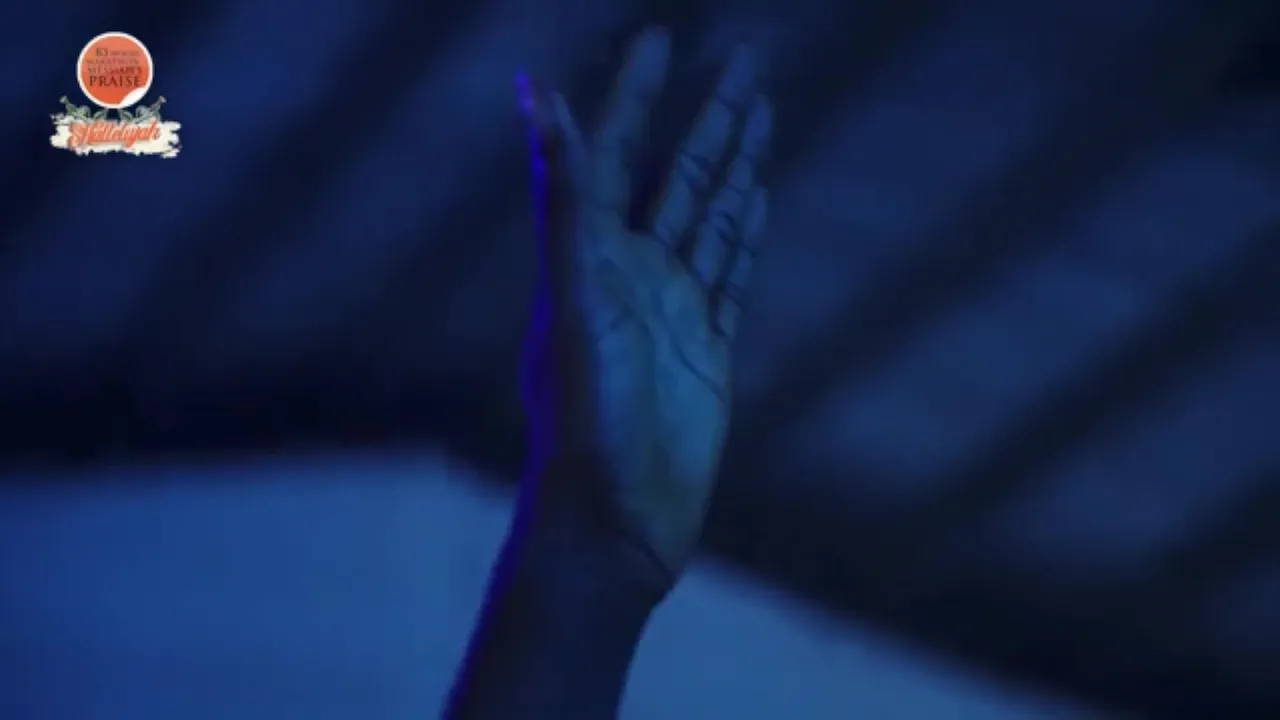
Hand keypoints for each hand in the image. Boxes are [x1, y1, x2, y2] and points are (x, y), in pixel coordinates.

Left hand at [518, 27, 770, 578]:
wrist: (614, 519)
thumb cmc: (583, 417)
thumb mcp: (574, 299)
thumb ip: (564, 199)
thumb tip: (536, 97)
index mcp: (592, 256)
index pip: (618, 154)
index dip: (636, 94)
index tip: (660, 36)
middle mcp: (631, 273)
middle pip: (678, 175)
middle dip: (707, 115)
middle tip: (745, 56)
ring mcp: (673, 310)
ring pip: (710, 217)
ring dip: (733, 164)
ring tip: (760, 109)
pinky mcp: (707, 350)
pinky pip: (732, 275)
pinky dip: (744, 232)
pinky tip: (755, 197)